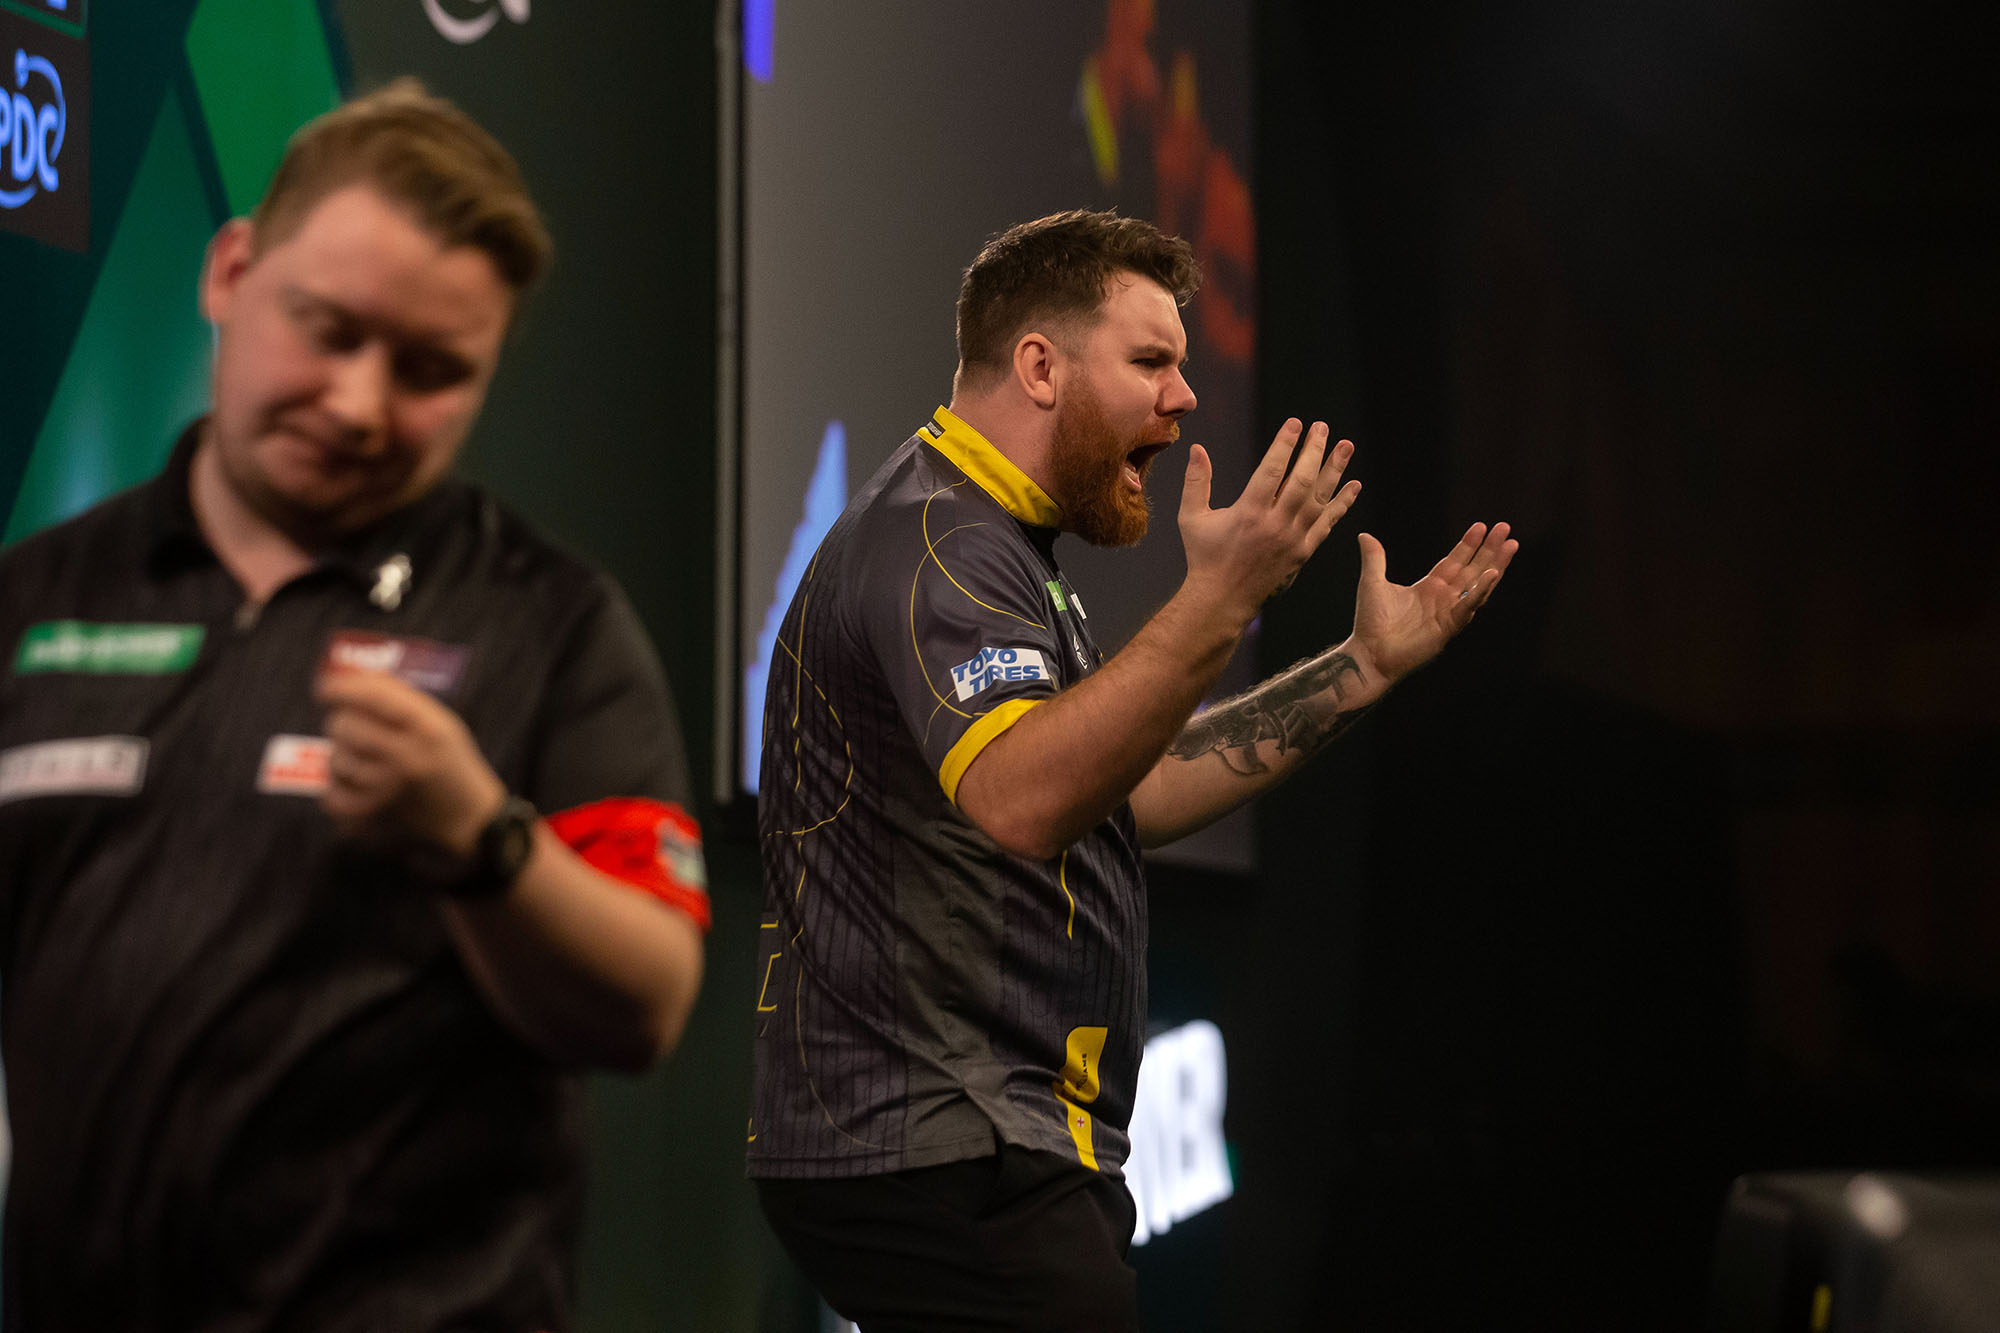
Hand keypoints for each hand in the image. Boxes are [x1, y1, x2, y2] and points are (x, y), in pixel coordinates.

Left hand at [315, 669, 506, 854]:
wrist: (469, 818)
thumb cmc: (452, 762)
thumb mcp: (441, 722)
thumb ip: (401, 697)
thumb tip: (352, 675)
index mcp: (428, 730)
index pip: (374, 697)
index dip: (343, 688)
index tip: (326, 688)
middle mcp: (406, 759)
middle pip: (344, 726)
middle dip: (344, 723)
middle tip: (356, 728)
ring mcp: (386, 792)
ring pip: (335, 759)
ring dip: (343, 755)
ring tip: (364, 760)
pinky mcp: (372, 819)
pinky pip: (331, 796)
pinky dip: (338, 790)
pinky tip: (356, 786)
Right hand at [1177, 418, 1361, 622]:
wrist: (1222, 600)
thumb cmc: (1204, 557)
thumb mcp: (1191, 518)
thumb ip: (1196, 481)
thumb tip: (1197, 448)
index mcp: (1248, 512)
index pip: (1272, 470)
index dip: (1285, 444)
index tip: (1295, 423)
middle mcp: (1275, 524)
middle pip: (1301, 480)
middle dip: (1314, 450)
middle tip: (1323, 427)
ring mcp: (1293, 539)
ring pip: (1319, 499)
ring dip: (1335, 470)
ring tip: (1346, 446)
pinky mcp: (1303, 552)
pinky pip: (1328, 524)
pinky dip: (1342, 503)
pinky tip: (1353, 486)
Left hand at [1348, 521, 1516, 682]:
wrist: (1368, 653)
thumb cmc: (1371, 623)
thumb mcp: (1372, 582)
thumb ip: (1374, 558)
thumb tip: (1364, 535)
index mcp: (1430, 587)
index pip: (1455, 561)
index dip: (1468, 545)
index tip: (1482, 526)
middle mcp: (1443, 598)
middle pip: (1473, 569)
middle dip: (1490, 549)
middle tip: (1505, 527)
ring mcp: (1448, 612)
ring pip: (1479, 585)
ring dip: (1496, 565)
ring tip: (1510, 546)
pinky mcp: (1448, 627)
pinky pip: (1467, 607)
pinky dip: (1480, 592)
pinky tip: (1492, 575)